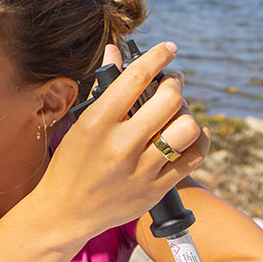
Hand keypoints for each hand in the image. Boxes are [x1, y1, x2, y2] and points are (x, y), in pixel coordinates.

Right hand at [31, 42, 209, 238]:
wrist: (65, 212)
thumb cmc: (70, 164)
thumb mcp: (80, 126)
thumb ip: (103, 90)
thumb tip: (114, 52)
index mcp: (96, 124)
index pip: (135, 78)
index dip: (157, 56)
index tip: (168, 49)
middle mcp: (119, 145)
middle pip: (169, 100)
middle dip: (175, 85)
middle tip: (172, 84)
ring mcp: (140, 170)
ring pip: (186, 128)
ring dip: (186, 115)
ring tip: (178, 113)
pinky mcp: (155, 189)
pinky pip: (193, 157)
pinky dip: (197, 140)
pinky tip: (188, 135)